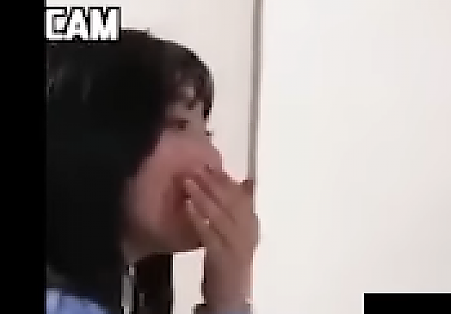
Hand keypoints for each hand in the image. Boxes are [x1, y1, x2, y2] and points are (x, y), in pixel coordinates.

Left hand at [184, 166, 259, 309]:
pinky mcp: (223, 255)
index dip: (226, 180)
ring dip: (204, 197)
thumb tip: (247, 182)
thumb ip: (241, 210)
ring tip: (188, 182)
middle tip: (197, 168)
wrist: (231, 295)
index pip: (243, 196)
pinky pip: (210, 233)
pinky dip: (199, 219)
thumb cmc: (232, 261)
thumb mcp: (240, 233)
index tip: (212, 166)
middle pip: (233, 202)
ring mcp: (237, 243)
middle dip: (214, 183)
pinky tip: (188, 208)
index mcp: (253, 223)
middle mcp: (249, 231)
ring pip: (221, 215)